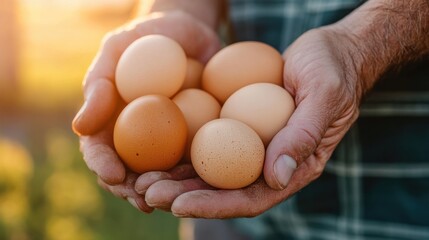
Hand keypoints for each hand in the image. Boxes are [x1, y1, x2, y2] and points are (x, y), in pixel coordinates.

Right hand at [72, 10, 220, 211]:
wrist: (191, 34)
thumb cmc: (147, 36)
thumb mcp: (118, 49)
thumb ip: (99, 83)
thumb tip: (80, 128)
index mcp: (110, 119)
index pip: (99, 149)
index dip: (102, 165)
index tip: (114, 175)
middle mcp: (136, 136)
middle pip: (128, 171)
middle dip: (132, 189)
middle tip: (144, 199)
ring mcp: (166, 140)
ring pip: (161, 173)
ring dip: (164, 189)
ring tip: (171, 198)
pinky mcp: (195, 138)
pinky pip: (195, 159)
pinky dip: (195, 174)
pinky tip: (201, 182)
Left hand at [138, 26, 363, 217]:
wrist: (331, 51)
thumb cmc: (332, 70)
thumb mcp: (324, 96)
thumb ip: (303, 136)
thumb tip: (276, 177)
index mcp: (294, 166)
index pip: (251, 197)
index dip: (214, 204)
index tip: (179, 204)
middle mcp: (270, 163)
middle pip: (223, 190)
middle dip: (184, 196)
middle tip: (147, 192)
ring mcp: (255, 146)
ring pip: (211, 171)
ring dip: (176, 179)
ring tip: (141, 179)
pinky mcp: (241, 127)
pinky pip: (210, 143)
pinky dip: (182, 151)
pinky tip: (156, 152)